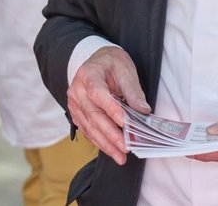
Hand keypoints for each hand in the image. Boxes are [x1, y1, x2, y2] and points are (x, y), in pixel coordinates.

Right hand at [67, 46, 149, 165]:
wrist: (97, 61)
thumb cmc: (112, 64)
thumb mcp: (125, 70)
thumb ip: (133, 90)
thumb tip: (143, 110)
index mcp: (88, 74)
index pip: (98, 94)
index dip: (111, 110)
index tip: (125, 124)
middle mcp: (77, 90)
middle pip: (93, 115)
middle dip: (110, 134)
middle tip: (125, 148)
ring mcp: (74, 103)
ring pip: (89, 126)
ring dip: (105, 143)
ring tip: (120, 156)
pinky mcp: (76, 113)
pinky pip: (87, 130)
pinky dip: (99, 141)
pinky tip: (111, 150)